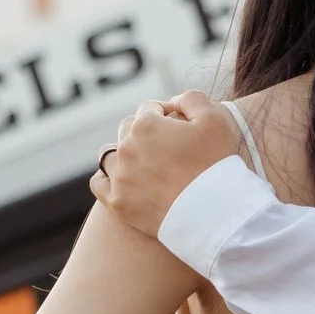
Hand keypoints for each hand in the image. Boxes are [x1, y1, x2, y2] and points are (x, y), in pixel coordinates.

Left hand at [90, 90, 244, 237]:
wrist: (213, 214)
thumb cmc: (215, 165)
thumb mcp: (214, 119)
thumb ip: (191, 99)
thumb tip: (173, 101)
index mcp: (146, 125)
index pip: (150, 108)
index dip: (167, 114)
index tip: (182, 127)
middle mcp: (126, 147)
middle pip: (129, 129)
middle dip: (146, 132)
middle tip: (168, 146)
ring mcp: (119, 176)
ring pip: (110, 155)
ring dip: (124, 154)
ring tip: (144, 163)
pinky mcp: (118, 203)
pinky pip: (99, 183)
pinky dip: (107, 179)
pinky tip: (123, 179)